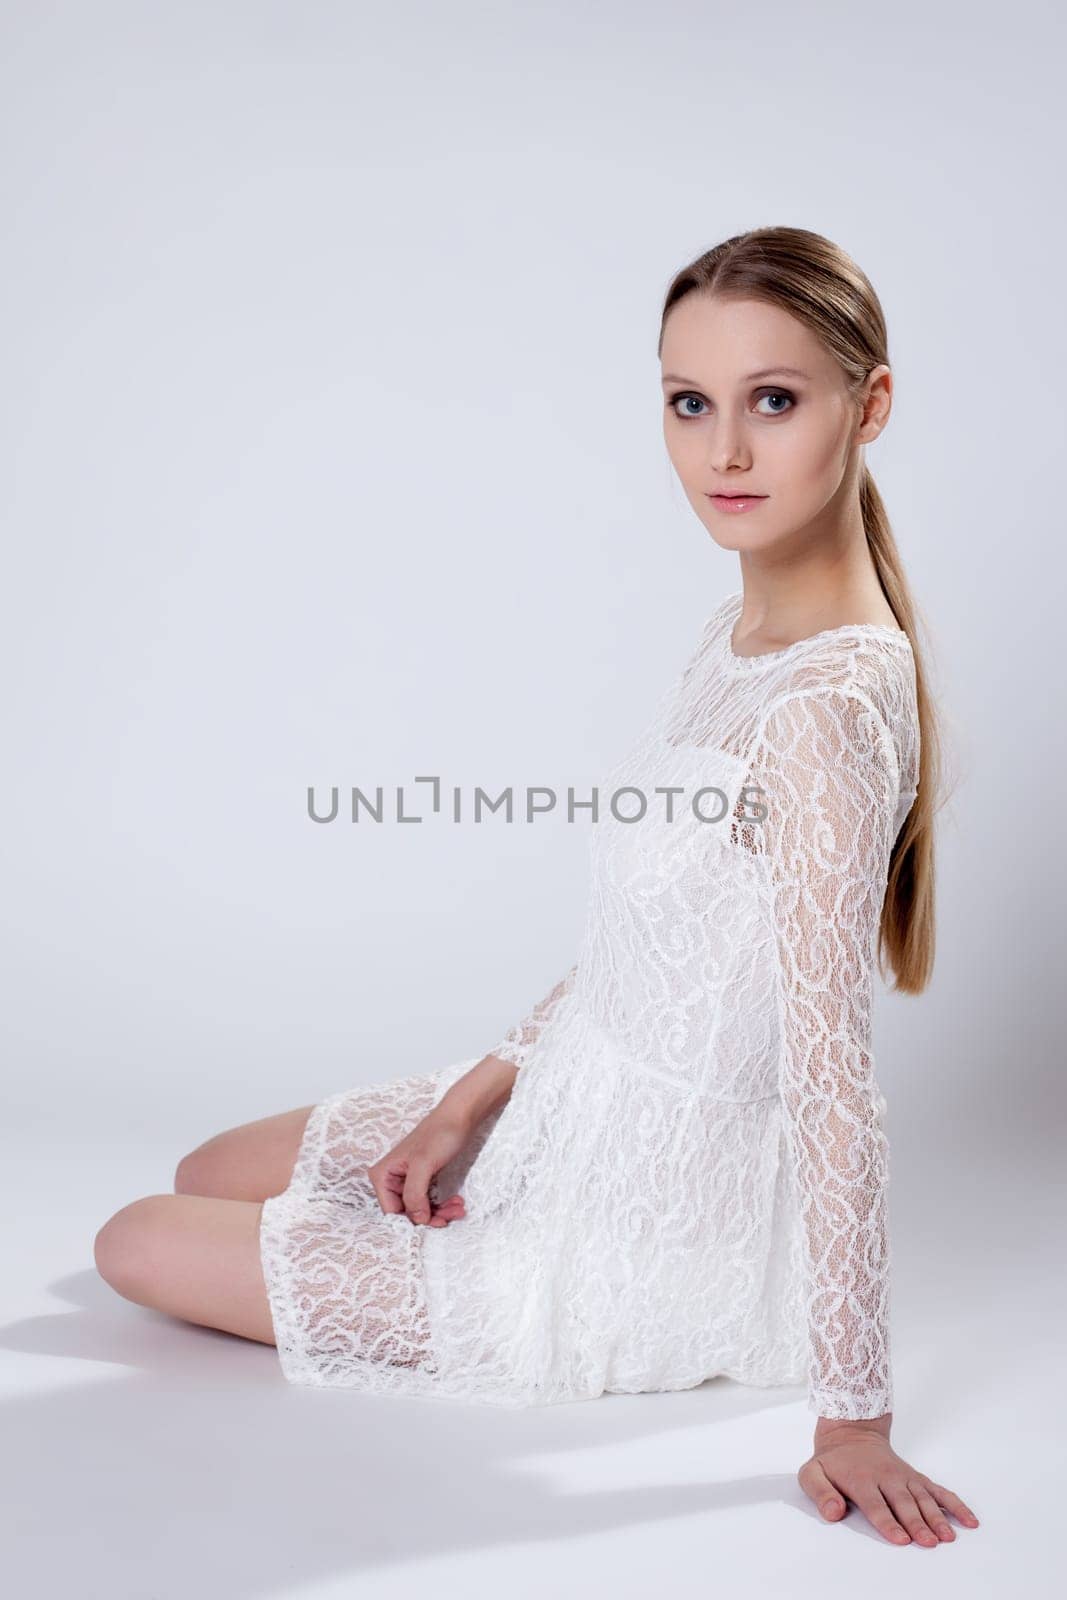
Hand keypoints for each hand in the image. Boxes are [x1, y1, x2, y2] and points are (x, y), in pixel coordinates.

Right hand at [366, 1106, 471, 1227]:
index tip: (435, 1223)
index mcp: (382, 1175)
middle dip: (431, 1217)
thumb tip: (416, 1220)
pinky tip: (456, 1203)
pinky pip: (428, 1201)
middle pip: (407, 1212)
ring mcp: (405, 1180)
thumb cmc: (440, 1133)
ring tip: (458, 1208)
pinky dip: (442, 1205)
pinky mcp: (421, 1179)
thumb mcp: (424, 1164)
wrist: (459, 1117)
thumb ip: (415, 1194)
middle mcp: (390, 1179)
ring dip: (440, 1212)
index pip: (393, 1212)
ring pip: (420, 1209)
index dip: (413, 1221)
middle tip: (452, 1215)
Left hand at [798, 1416, 979, 1545]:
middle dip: (917, 1523)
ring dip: (937, 1518)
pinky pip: (938, 1491)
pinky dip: (955, 1504)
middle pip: (903, 1503)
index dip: (888, 1522)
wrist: (851, 1431)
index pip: (875, 1504)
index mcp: (861, 1479)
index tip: (900, 1539)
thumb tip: (832, 1513)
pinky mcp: (916, 1478)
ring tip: (948, 1537)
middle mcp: (886, 1478)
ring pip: (923, 1498)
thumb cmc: (832, 1461)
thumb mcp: (812, 1473)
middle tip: (929, 1541)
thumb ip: (820, 1493)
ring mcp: (904, 1477)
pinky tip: (969, 1520)